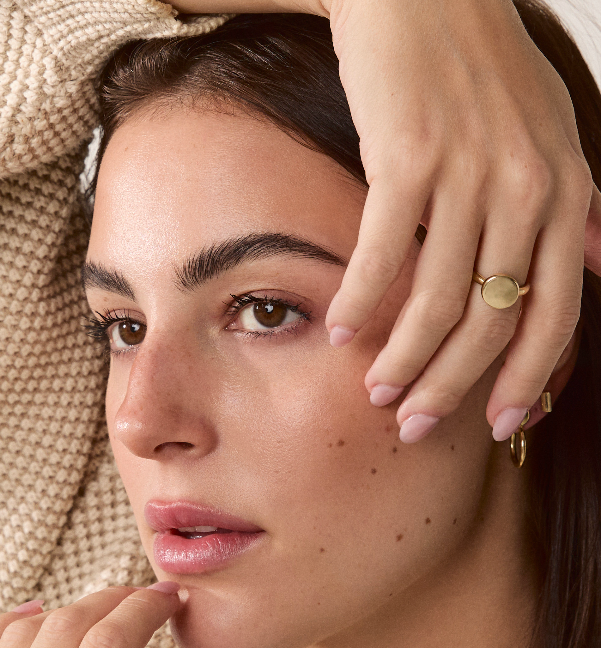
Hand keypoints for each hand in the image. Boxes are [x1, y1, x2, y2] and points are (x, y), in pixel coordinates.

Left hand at [0, 583, 179, 647]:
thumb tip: (181, 637)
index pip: (115, 638)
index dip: (149, 608)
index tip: (171, 596)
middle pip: (75, 621)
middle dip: (118, 600)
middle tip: (147, 596)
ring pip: (33, 628)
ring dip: (73, 609)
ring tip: (102, 607)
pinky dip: (7, 623)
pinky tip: (32, 611)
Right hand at [317, 0, 597, 441]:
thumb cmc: (482, 70)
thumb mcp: (553, 133)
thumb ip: (579, 205)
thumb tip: (599, 258)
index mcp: (564, 193)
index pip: (557, 313)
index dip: (528, 378)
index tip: (496, 425)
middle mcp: (525, 190)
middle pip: (491, 320)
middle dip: (452, 386)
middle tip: (414, 426)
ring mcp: (466, 174)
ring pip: (437, 298)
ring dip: (403, 358)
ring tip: (376, 393)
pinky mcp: (406, 157)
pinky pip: (382, 252)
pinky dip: (362, 300)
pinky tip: (342, 330)